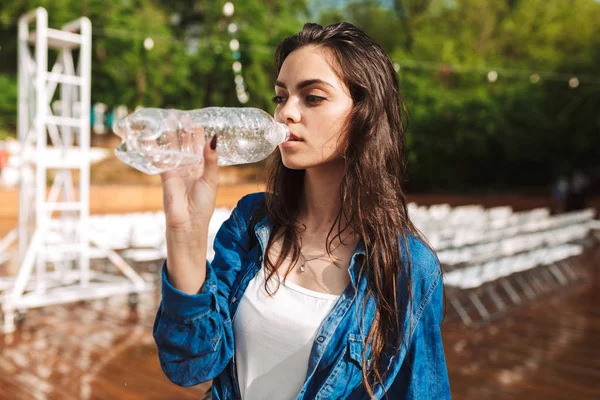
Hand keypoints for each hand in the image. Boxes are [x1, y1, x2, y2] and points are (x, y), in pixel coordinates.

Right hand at [160, 113, 218, 232]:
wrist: (188, 224)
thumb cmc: (203, 205)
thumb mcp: (211, 179)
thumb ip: (211, 159)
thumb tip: (213, 138)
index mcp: (202, 168)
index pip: (199, 146)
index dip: (196, 133)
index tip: (194, 119)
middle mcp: (188, 167)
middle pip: (184, 144)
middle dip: (180, 129)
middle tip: (177, 113)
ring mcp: (176, 170)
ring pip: (172, 148)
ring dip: (169, 134)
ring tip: (166, 118)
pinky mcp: (165, 176)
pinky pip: (159, 158)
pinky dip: (154, 147)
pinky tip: (150, 136)